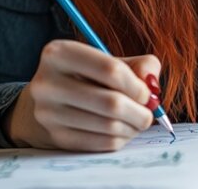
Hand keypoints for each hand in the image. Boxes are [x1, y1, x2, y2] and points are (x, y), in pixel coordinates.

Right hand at [5, 39, 161, 151]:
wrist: (47, 104)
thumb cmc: (87, 79)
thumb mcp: (109, 61)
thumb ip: (139, 65)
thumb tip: (150, 83)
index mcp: (60, 53)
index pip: (111, 70)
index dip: (137, 85)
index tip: (147, 94)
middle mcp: (48, 83)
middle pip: (111, 103)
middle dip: (140, 111)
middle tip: (148, 114)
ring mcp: (48, 113)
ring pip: (109, 126)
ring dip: (132, 127)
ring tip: (136, 122)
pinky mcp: (56, 137)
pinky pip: (102, 143)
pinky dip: (120, 139)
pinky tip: (121, 131)